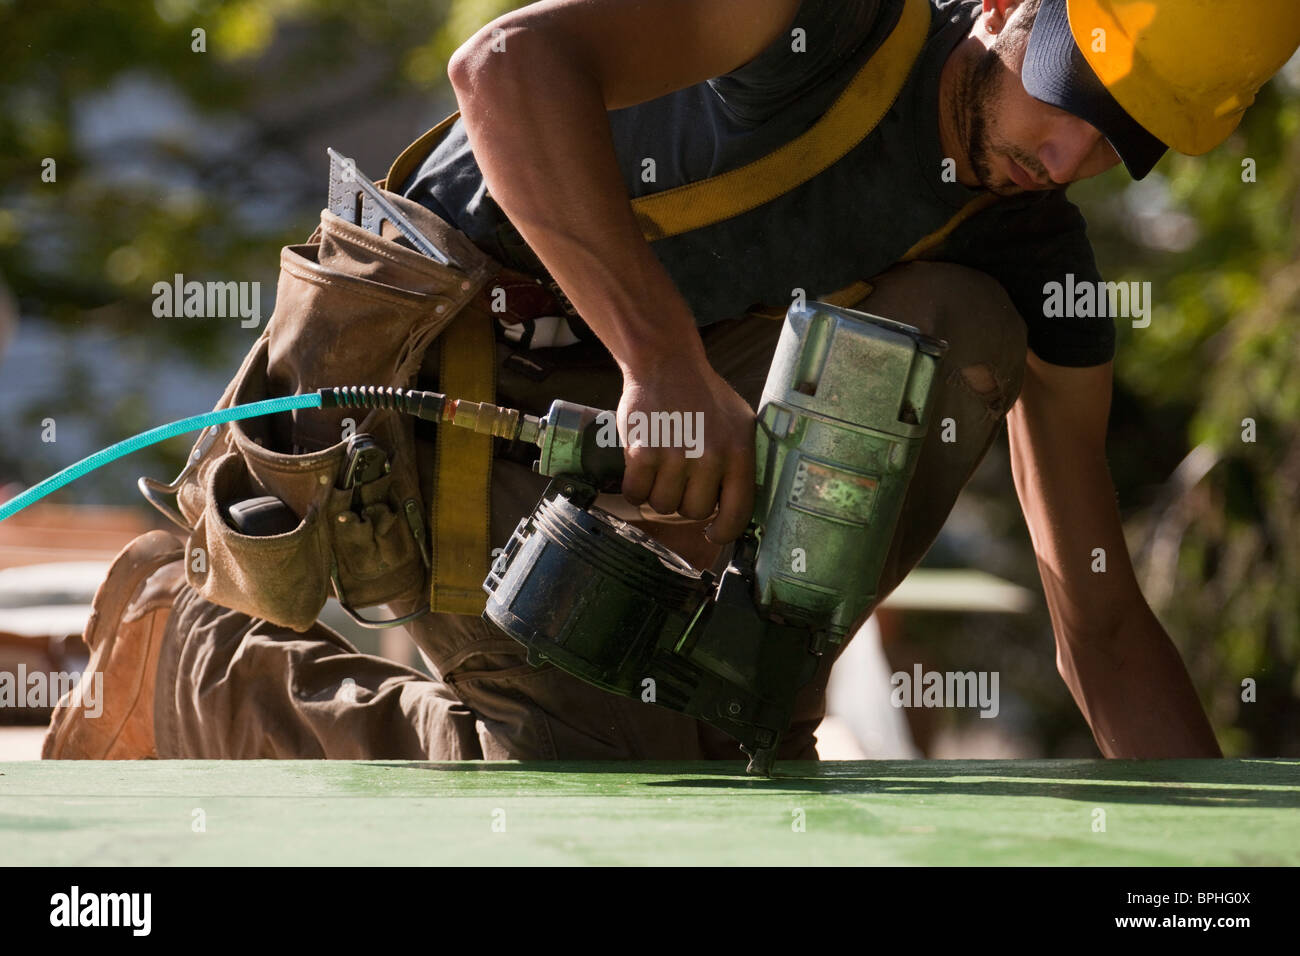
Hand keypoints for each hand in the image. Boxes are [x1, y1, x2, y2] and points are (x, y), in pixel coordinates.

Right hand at [616, 355, 754, 542]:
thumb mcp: (740, 423)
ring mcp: (675, 455)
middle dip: (684, 502)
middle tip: (679, 481)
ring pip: (663, 506)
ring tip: (660, 471)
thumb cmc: (704, 396)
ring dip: (658, 495)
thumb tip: (739, 506)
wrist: (665, 363)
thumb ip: (742, 463)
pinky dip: (634, 488)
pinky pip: (636, 493)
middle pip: (694, 512)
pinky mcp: (643, 451)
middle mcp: (710, 456)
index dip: (724, 532)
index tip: (713, 533)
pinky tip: (640, 471)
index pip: (737, 513)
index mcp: (738, 452)